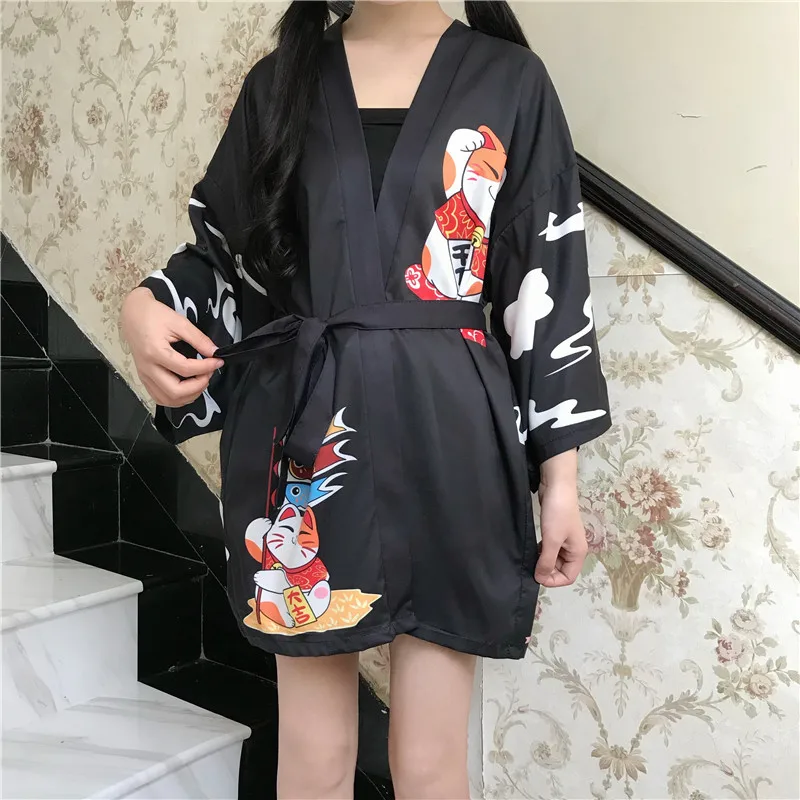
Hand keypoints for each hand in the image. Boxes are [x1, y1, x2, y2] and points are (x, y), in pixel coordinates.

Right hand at [120, 286, 223, 406]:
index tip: (217, 361)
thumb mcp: (179, 322)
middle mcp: (147, 368)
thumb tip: (214, 352)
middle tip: (208, 373)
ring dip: (189, 396)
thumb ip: (198, 339)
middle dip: (198, 386)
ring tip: (200, 381)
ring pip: (168, 399)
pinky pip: (159, 397)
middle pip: (175, 391)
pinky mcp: (144, 378)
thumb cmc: (154, 315)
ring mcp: (144, 375)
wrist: (133, 314)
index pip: (186, 369)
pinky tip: (187, 388)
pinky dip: (176, 398)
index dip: (206, 367)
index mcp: (155, 352)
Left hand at [534, 450, 587, 587]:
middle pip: (561, 570)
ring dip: (543, 561)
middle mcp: (574, 549)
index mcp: (578, 553)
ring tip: (531, 557)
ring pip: (554, 560)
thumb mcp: (552, 540)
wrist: (556, 486)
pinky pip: (550, 549)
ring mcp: (565, 540)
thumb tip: (540, 578)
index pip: (568, 577)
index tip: (537, 575)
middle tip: (531, 565)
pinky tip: (533, 547)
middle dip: (547, 571)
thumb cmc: (557, 514)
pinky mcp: (556, 532)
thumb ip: (547, 561)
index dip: (553, 580)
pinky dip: (542, 551)